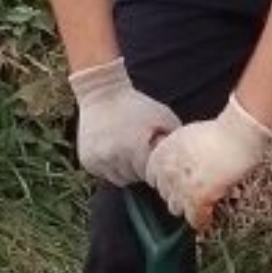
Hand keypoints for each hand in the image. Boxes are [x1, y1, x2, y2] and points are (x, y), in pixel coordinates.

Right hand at [71, 59, 180, 184]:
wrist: (101, 93)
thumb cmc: (137, 104)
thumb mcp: (163, 116)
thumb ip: (174, 137)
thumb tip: (185, 158)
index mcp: (134, 149)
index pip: (150, 175)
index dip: (154, 167)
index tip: (153, 156)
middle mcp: (114, 158)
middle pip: (135, 178)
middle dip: (140, 168)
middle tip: (140, 150)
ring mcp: (98, 161)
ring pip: (119, 179)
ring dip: (126, 170)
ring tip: (128, 149)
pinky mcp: (87, 162)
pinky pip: (104, 173)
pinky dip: (110, 166)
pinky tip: (113, 149)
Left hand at [145, 95, 271, 229]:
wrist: (237, 136)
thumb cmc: (219, 132)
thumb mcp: (187, 136)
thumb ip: (176, 152)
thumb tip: (178, 164)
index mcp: (161, 154)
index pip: (152, 177)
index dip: (167, 180)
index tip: (177, 181)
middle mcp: (166, 171)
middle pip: (164, 194)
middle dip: (177, 193)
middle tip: (193, 191)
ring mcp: (180, 187)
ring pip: (175, 208)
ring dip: (187, 206)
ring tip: (202, 202)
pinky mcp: (196, 200)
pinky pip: (194, 219)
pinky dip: (202, 220)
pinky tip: (209, 217)